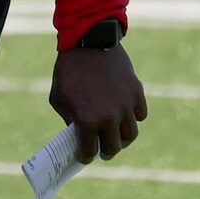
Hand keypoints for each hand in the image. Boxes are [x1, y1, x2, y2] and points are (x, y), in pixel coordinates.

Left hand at [51, 42, 147, 162]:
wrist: (88, 41)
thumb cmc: (69, 70)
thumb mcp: (59, 98)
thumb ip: (70, 120)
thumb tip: (78, 135)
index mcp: (87, 120)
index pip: (89, 152)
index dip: (85, 157)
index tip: (84, 156)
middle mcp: (109, 117)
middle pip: (113, 148)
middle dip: (105, 153)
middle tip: (102, 152)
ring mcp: (126, 105)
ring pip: (131, 135)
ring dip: (122, 139)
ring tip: (116, 136)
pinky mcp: (136, 92)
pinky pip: (140, 115)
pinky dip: (133, 118)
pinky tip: (125, 115)